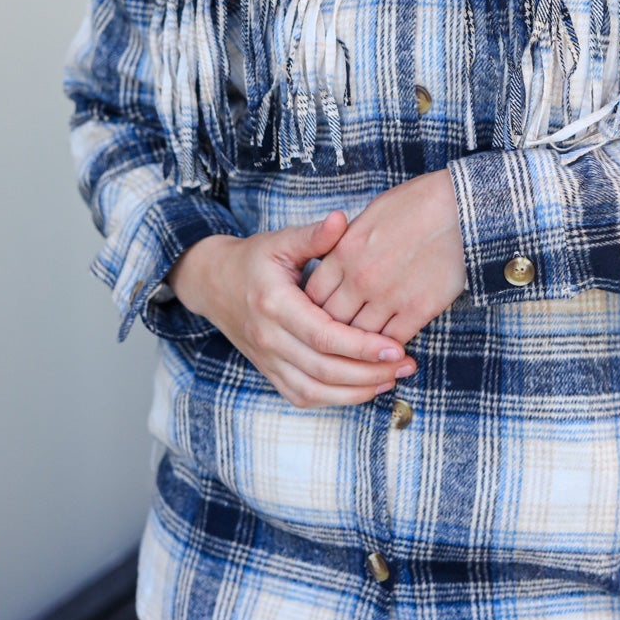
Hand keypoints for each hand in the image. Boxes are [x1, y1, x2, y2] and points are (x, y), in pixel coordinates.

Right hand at [166, 215, 416, 408]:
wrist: (213, 284)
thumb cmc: (253, 260)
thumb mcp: (280, 241)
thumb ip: (313, 236)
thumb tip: (342, 219)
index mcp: (274, 304)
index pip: (323, 335)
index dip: (362, 346)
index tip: (397, 347)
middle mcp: (269, 338)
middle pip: (324, 369)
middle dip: (370, 372)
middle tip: (407, 365)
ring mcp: (267, 360)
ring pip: (315, 391)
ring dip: (357, 392)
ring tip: (392, 379)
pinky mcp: (269, 372)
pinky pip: (302, 396)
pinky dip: (335, 399)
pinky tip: (365, 389)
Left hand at [302, 169, 467, 339]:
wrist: (461, 208)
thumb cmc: (417, 204)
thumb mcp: (370, 215)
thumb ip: (346, 243)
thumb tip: (334, 262)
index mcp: (344, 251)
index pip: (313, 294)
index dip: (314, 307)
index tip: (321, 312)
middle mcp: (360, 278)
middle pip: (331, 320)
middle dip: (332, 329)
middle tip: (339, 335)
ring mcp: (389, 296)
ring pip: (359, 336)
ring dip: (360, 343)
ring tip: (363, 346)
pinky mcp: (418, 309)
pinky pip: (392, 339)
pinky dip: (388, 347)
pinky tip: (389, 345)